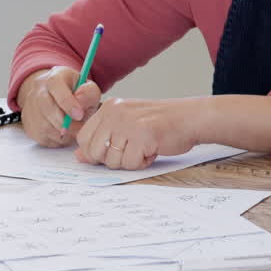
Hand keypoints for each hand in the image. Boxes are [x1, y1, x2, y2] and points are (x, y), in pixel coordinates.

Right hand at [16, 67, 101, 147]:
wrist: (57, 98)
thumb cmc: (77, 93)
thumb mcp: (88, 87)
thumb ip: (88, 93)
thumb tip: (81, 102)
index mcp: (54, 78)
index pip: (56, 87)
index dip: (68, 103)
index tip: (79, 115)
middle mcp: (38, 91)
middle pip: (48, 109)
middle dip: (66, 123)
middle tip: (80, 129)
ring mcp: (31, 108)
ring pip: (45, 126)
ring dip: (63, 133)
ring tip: (74, 129)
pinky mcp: (29, 125)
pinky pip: (43, 137)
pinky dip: (57, 139)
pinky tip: (65, 133)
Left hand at [74, 97, 200, 169]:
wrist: (190, 118)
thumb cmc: (161, 123)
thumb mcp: (127, 125)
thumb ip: (104, 138)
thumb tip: (80, 156)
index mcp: (109, 107)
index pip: (84, 138)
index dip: (95, 152)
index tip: (113, 151)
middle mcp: (115, 113)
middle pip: (95, 151)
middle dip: (112, 159)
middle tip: (131, 150)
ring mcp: (128, 123)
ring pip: (113, 160)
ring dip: (130, 161)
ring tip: (144, 147)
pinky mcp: (142, 136)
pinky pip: (131, 163)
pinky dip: (142, 162)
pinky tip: (153, 149)